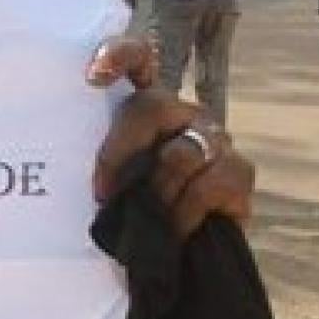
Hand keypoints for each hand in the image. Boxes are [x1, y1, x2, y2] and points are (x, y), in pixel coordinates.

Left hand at [87, 42, 253, 239]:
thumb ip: (98, 167)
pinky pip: (208, 185)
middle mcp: (183, 115)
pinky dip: (184, 213)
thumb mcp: (105, 190)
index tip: (94, 76)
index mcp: (145, 111)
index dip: (119, 55)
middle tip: (103, 193)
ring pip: (181, 153)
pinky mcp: (240, 173)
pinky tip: (176, 230)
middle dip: (120, 151)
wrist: (174, 263)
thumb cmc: (132, 221)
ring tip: (146, 219)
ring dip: (155, 193)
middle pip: (153, 105)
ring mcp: (215, 140)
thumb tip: (79, 169)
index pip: (138, 61)